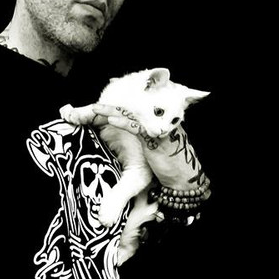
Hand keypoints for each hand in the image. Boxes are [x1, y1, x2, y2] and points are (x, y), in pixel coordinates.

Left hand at [91, 104, 207, 190]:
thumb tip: (131, 128)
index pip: (138, 106)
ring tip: (97, 109)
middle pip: (132, 107)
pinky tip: (110, 120)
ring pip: (131, 114)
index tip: (106, 101)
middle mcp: (159, 118)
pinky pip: (136, 127)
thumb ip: (145, 133)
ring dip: (112, 110)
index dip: (122, 102)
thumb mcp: (156, 144)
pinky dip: (123, 122)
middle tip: (96, 105)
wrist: (182, 177)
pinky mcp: (154, 138)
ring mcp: (157, 126)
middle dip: (113, 104)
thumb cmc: (170, 161)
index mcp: (160, 118)